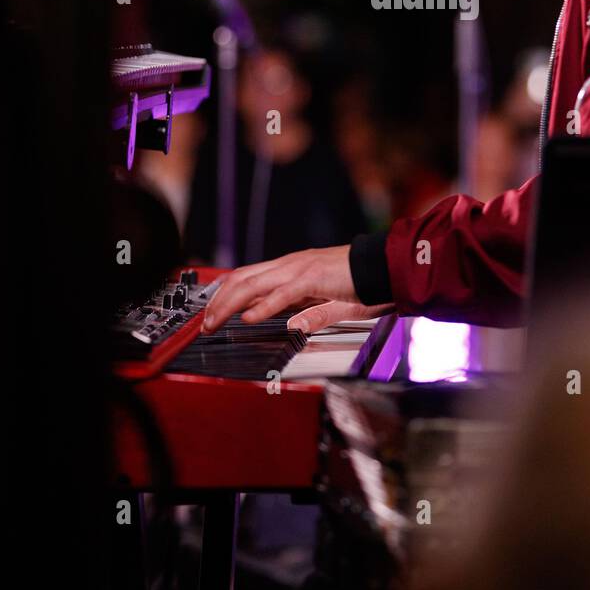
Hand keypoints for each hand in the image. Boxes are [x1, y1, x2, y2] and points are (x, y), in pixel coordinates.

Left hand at [201, 244, 391, 334]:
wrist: (386, 267)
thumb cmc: (361, 283)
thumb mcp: (328, 303)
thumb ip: (308, 313)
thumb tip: (287, 324)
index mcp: (292, 269)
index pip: (248, 277)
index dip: (225, 295)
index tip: (211, 314)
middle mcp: (290, 265)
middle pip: (242, 278)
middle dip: (218, 302)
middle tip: (204, 324)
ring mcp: (300, 269)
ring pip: (254, 284)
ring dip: (230, 305)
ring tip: (215, 322)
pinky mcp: (314, 278)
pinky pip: (283, 293)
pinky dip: (263, 306)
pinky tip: (249, 318)